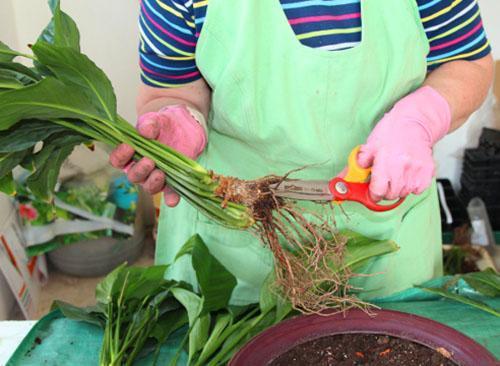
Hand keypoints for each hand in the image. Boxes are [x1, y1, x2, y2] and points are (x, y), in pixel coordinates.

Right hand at [109, 105, 206, 206]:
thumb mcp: (156, 119)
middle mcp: (140, 169)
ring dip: (153, 183)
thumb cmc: (163, 125)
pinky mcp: (172, 182)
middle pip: (133, 176)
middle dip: (140, 170)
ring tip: (160, 173)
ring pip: (149, 187)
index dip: (120, 156)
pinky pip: (170, 194)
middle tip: (149, 161)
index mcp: (130, 154)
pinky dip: (171, 198)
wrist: (185, 128)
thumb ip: (149, 123)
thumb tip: (144, 130)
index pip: (118, 160)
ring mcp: (156, 177)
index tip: (128, 146)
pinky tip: (172, 200)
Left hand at [357, 86, 450, 200]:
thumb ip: (357, 166)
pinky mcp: (428, 171)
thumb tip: (343, 178)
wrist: (414, 121)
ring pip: (404, 193)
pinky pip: (418, 189)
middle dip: (385, 191)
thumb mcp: (369, 146)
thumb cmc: (391, 131)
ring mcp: (416, 170)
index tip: (372, 191)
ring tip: (396, 174)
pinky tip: (408, 174)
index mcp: (385, 162)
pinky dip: (412, 186)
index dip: (373, 194)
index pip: (378, 191)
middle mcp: (402, 168)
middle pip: (391, 195)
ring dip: (398, 188)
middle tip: (384, 180)